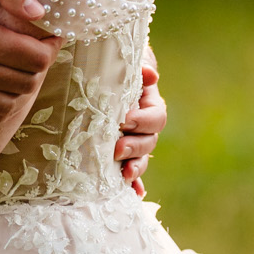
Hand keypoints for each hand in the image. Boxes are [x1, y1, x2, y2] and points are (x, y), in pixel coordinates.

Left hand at [115, 46, 165, 195]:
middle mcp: (144, 125)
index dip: (143, 121)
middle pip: (150, 141)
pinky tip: (132, 193)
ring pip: (141, 159)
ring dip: (135, 168)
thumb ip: (139, 65)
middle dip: (135, 147)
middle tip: (117, 149)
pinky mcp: (119, 153)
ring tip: (123, 175)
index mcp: (149, 103)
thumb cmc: (113, 61)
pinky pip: (130, 172)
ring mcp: (133, 140)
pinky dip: (133, 183)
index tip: (125, 120)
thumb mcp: (128, 60)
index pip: (156, 116)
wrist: (97, 67)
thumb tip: (149, 74)